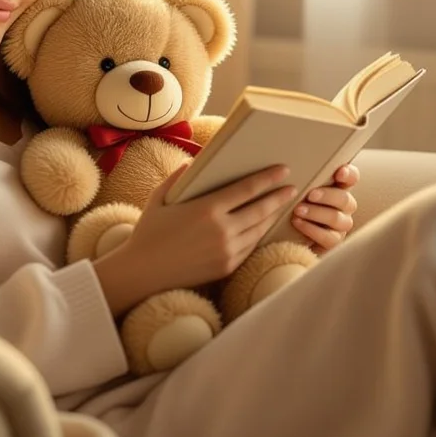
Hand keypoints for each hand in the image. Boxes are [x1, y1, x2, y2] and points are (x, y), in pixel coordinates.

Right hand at [93, 164, 296, 315]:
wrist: (143, 273)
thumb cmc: (148, 233)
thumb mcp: (159, 199)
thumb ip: (177, 179)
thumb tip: (191, 164)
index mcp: (207, 208)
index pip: (247, 189)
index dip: (267, 178)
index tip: (283, 169)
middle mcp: (222, 230)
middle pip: (260, 209)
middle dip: (279, 196)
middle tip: (292, 187)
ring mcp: (227, 251)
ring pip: (259, 229)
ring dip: (273, 216)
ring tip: (281, 205)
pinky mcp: (226, 267)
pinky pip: (250, 247)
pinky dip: (259, 234)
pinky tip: (263, 227)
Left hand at [291, 163, 358, 254]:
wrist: (282, 235)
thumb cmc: (290, 205)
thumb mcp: (295, 190)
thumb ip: (302, 179)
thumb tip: (291, 163)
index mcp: (337, 188)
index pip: (352, 178)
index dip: (349, 174)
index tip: (339, 172)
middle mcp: (344, 206)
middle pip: (345, 199)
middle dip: (327, 196)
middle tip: (310, 195)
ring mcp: (340, 225)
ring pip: (337, 219)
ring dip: (316, 213)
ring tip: (298, 210)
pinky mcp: (333, 242)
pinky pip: (329, 237)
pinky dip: (312, 229)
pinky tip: (298, 223)